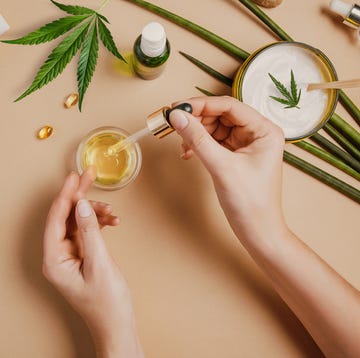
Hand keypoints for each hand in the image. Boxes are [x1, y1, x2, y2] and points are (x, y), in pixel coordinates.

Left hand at [43, 168, 142, 357]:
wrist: (116, 323)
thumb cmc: (106, 301)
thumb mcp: (99, 263)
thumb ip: (90, 232)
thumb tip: (82, 205)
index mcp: (54, 260)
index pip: (56, 219)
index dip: (65, 195)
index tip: (75, 177)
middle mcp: (58, 256)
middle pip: (65, 217)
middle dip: (78, 196)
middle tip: (89, 176)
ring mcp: (70, 255)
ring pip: (78, 222)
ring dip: (94, 212)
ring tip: (112, 212)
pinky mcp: (82, 255)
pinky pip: (87, 231)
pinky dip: (100, 223)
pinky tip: (113, 221)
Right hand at [169, 96, 285, 240]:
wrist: (256, 231)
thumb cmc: (250, 203)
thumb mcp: (222, 167)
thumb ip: (198, 139)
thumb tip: (177, 116)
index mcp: (264, 130)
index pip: (229, 106)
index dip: (201, 105)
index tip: (178, 107)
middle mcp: (257, 134)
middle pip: (221, 115)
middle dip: (197, 120)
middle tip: (175, 124)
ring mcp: (246, 145)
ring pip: (215, 128)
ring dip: (196, 133)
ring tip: (183, 144)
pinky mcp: (236, 156)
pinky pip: (214, 142)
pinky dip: (200, 145)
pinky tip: (189, 152)